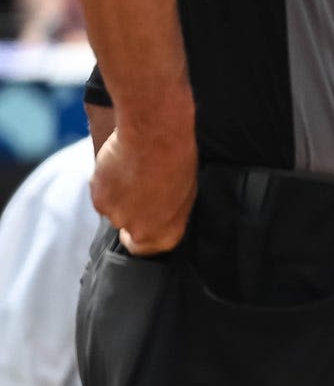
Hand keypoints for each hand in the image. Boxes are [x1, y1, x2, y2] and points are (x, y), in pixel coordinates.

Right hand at [91, 120, 193, 253]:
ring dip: (117, 195)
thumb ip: (167, 213)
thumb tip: (158, 216)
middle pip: (127, 226)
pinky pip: (100, 193)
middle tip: (138, 189)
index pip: (146, 249)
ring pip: (112, 208)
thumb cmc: (177, 161)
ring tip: (132, 172)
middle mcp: (137, 229)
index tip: (138, 227)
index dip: (141, 237)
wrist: (154, 136)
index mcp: (163, 233)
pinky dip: (106, 183)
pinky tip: (119, 167)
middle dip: (129, 211)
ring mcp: (114, 214)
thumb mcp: (185, 194)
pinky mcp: (98, 196)